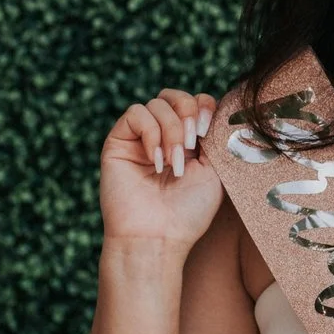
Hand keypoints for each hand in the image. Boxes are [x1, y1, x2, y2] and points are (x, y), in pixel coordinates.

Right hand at [99, 88, 220, 249]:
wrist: (158, 237)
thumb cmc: (188, 212)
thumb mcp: (216, 169)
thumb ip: (214, 135)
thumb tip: (212, 105)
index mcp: (187, 142)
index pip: (194, 102)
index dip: (203, 106)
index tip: (207, 129)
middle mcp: (162, 137)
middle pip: (174, 96)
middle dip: (188, 112)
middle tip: (192, 143)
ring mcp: (139, 139)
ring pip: (157, 103)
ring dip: (171, 130)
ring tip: (173, 163)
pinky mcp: (118, 142)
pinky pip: (135, 114)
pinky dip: (151, 133)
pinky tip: (156, 161)